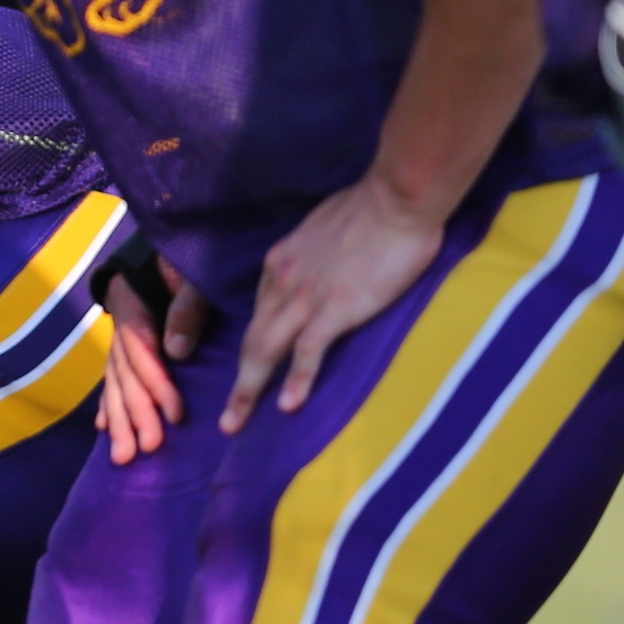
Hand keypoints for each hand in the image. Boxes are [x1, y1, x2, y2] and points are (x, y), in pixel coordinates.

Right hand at [97, 278, 181, 464]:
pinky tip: (102, 428)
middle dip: (134, 414)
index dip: (157, 385)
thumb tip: (176, 351)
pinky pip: (111, 378)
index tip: (177, 415)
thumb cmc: (184, 260)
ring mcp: (117, 338)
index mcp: (133, 306)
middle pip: (124, 375)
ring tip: (122, 456)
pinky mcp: (123, 346)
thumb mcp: (190, 273)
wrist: (165, 245)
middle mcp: (120, 327)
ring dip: (117, 421)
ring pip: (114, 383)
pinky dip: (107, 404)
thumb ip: (187, 306)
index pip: (142, 353)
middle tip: (148, 449)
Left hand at [225, 184, 445, 431]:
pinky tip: (287, 407)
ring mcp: (305, 298)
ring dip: (247, 391)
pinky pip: (308, 353)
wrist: (396, 198)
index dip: (255, 342)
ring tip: (234, 424)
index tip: (253, 367)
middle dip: (238, 381)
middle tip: (227, 418)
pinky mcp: (335, 310)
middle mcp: (282, 282)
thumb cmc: (373, 206)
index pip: (260, 311)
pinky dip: (296, 381)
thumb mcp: (326, 228)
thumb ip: (316, 253)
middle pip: (251, 339)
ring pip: (265, 351)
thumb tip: (324, 263)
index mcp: (281, 261)